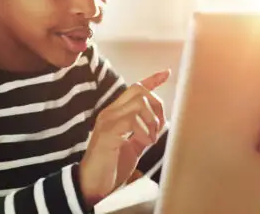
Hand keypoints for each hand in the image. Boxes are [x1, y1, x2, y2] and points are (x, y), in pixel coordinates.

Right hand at [79, 70, 169, 206]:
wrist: (92, 186)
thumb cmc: (112, 167)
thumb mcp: (133, 147)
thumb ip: (144, 133)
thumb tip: (159, 124)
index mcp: (116, 113)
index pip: (135, 88)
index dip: (152, 79)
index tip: (167, 73)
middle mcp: (110, 112)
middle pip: (139, 90)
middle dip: (157, 105)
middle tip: (160, 127)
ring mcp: (107, 121)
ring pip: (138, 103)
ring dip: (152, 121)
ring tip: (151, 139)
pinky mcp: (107, 133)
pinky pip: (132, 121)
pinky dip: (144, 131)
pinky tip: (144, 143)